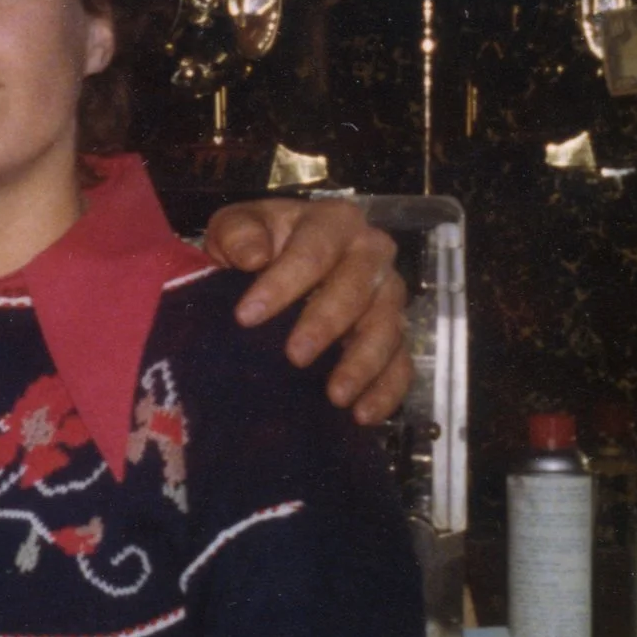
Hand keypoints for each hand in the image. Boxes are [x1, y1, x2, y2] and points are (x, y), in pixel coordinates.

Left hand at [201, 198, 411, 423]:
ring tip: (335, 396)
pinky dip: (386, 390)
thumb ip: (237, 233)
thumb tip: (252, 256)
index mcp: (332, 222)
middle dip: (327, 323)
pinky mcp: (395, 333)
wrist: (276, 264)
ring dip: (363, 363)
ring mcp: (388, 295)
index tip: (246, 316)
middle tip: (295, 356)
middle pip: (358, 287)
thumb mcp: (235, 229)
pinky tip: (363, 415)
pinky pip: (401, 362)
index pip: (313, 251)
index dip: (282, 283)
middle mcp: (370, 254)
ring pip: (387, 327)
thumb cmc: (256, 244)